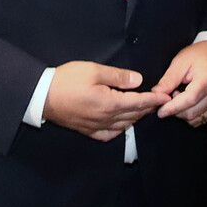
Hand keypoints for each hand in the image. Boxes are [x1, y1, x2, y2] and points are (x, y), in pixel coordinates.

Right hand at [44, 61, 166, 140]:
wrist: (41, 95)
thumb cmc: (66, 80)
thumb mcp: (94, 71)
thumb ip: (118, 76)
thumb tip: (138, 80)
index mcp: (110, 104)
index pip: (138, 102)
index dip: (153, 99)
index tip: (166, 97)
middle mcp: (105, 119)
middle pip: (133, 115)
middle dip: (147, 108)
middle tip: (158, 101)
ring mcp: (95, 126)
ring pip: (123, 125)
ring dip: (135, 118)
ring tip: (143, 110)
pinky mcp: (86, 130)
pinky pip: (108, 135)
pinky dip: (119, 130)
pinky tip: (121, 125)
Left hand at [153, 40, 206, 126]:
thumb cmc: (198, 55)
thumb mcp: (180, 62)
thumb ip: (168, 80)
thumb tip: (156, 95)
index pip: (189, 99)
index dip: (173, 107)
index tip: (160, 111)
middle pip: (192, 112)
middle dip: (176, 110)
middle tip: (171, 96)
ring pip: (196, 119)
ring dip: (183, 113)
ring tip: (181, 97)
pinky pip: (202, 119)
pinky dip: (191, 115)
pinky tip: (189, 102)